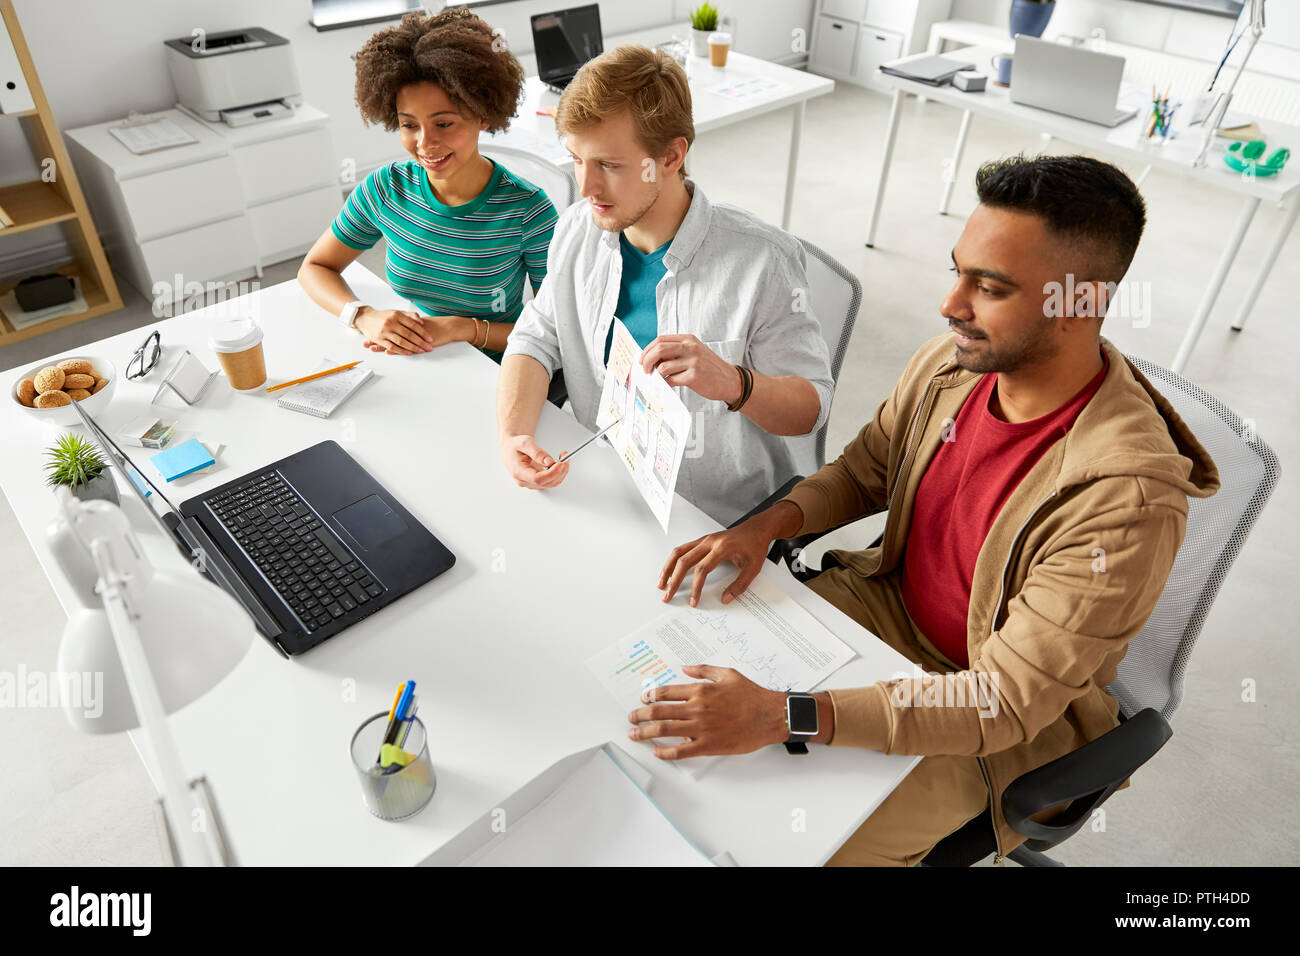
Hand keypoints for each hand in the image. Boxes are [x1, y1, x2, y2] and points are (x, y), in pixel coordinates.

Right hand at [354, 308, 435, 354]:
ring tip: (421, 351)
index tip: (430, 339)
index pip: (413, 325)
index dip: (423, 333)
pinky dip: (401, 350)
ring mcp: (384, 331)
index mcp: (397, 315)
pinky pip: (392, 347)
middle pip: (409, 334)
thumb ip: (409, 315)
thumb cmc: (383, 316)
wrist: (365, 318)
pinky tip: (409, 353)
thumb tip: (421, 321)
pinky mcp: (379, 339)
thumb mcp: (396, 312)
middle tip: (429, 347)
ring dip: (413, 348)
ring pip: (402, 341)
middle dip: (421, 342)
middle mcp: (391, 323)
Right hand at [500, 433, 569, 489]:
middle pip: (547, 482)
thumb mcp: (525, 442)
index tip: (561, 463)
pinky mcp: (537, 482)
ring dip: (561, 472)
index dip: (552, 473)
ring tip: (565, 458)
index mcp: (518, 472)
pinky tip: (561, 464)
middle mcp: (524, 481)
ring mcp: (531, 483)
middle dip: (560, 471)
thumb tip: (549, 461)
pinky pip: (551, 481)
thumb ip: (537, 452)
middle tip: (566, 457)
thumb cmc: (514, 445)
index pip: (538, 479)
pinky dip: (559, 473)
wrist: (510, 448)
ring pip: (551, 483)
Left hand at [626, 665, 787, 758]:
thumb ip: (703, 670)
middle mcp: (696, 709)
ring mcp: (700, 728)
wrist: (769, 716)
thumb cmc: (752, 695)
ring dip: (645, 733)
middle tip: (631, 718)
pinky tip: (657, 752)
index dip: (650, 696)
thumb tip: (685, 668)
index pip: (665, 692)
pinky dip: (665, 753)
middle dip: (640, 715)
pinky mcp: (708, 746)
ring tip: (634, 734)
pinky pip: (680, 751)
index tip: (643, 700)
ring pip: (664, 731)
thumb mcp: (727, 674)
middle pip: (658, 712)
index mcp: (700, 691)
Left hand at [641, 334, 742, 403]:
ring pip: (663, 367)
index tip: (642, 359)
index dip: (647, 350)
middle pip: (659, 350)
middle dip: (647, 361)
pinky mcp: (694, 377)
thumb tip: (651, 358)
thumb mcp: (694, 352)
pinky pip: (671, 380)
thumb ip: (676, 352)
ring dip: (657, 375)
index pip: (660, 340)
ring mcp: (693, 362)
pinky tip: (669, 384)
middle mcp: (690, 348)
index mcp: (688, 339)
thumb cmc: (708, 367)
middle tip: (645, 370)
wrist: (730, 380)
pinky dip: (666, 383)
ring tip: (659, 379)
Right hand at [658, 507, 791, 606]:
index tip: (693, 601)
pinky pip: (683, 549)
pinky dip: (674, 560)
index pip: (702, 569)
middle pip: (685, 561)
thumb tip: (725, 599)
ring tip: (662, 583)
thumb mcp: (754, 568)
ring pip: (679, 552)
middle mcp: (710, 542)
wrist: (756, 528)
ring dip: (668, 568)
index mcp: (722, 548)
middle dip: (674, 580)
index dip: (696, 587)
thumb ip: (740, 585)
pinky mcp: (702, 540)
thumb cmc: (755, 545)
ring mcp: (704, 539)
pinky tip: (670, 570)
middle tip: (668, 595)